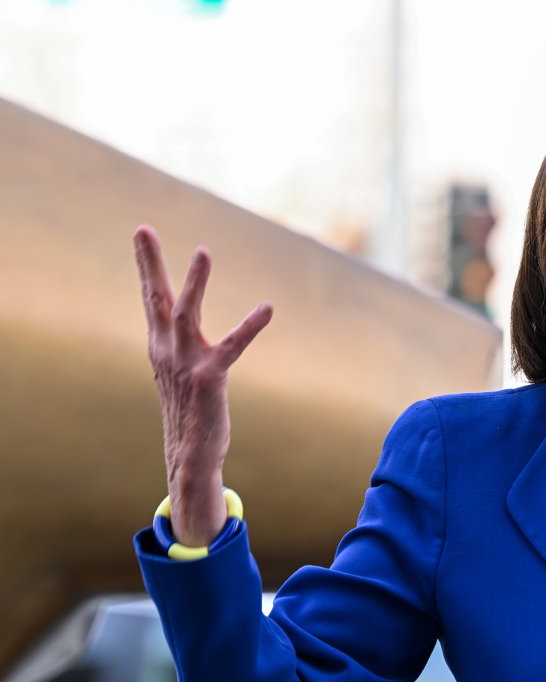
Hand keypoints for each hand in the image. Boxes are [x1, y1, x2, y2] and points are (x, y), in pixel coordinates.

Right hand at [135, 225, 272, 545]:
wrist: (190, 453)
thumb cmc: (189, 411)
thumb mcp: (177, 372)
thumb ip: (176, 345)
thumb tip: (176, 323)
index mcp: (159, 346)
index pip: (150, 298)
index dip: (147, 265)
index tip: (142, 233)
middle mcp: (166, 350)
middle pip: (156, 297)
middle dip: (150, 262)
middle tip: (142, 229)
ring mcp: (186, 363)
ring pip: (186, 313)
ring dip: (195, 282)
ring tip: (202, 252)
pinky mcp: (209, 377)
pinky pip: (233, 345)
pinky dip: (250, 325)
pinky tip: (267, 307)